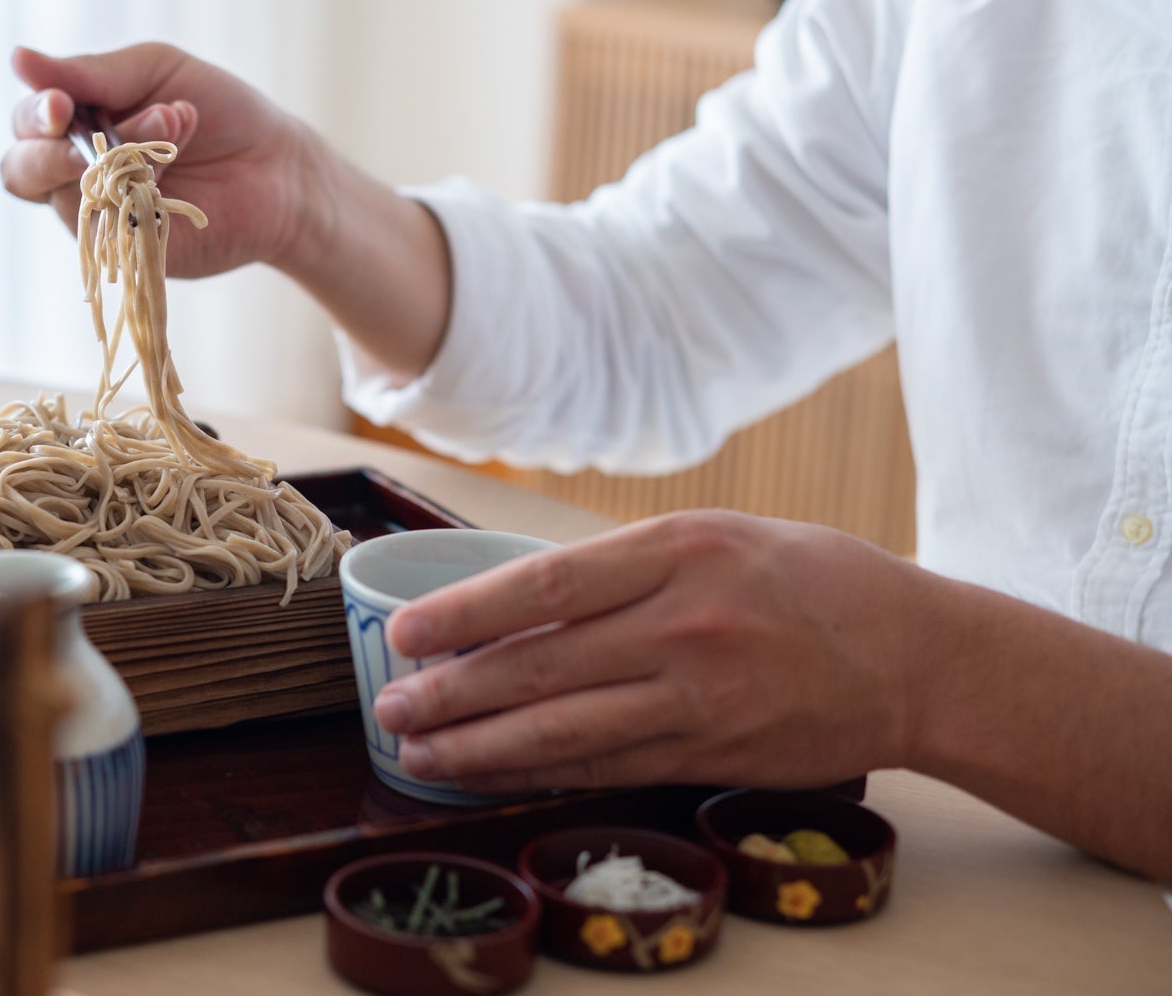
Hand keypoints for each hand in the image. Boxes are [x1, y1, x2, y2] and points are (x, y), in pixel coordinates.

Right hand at [0, 43, 322, 276]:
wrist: (281, 165)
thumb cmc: (219, 111)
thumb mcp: (154, 72)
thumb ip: (89, 73)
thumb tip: (16, 58)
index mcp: (77, 126)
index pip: (26, 125)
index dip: (34, 116)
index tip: (61, 104)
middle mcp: (79, 176)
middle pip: (21, 173)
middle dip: (47, 153)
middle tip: (89, 129)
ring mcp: (105, 219)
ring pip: (71, 199)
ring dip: (122, 156)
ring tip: (176, 124)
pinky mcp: (134, 252)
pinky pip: (113, 231)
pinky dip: (144, 192)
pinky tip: (179, 167)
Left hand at [372, 511, 935, 793]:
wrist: (920, 656)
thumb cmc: (810, 580)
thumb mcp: (718, 536)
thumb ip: (624, 566)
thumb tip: (516, 598)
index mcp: (680, 550)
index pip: (547, 587)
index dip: (465, 614)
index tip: (406, 632)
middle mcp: (687, 625)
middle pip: (543, 668)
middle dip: (453, 693)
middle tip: (391, 708)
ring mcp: (701, 698)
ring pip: (566, 732)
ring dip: (480, 748)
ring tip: (420, 752)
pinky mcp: (712, 753)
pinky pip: (607, 767)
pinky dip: (540, 773)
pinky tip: (490, 775)